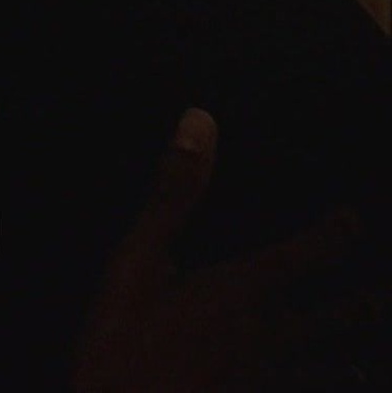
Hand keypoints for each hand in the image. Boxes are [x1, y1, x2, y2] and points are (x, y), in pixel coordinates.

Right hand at [71, 108, 377, 391]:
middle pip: (324, 321)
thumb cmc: (124, 334)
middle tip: (375, 299)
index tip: (352, 221)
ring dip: (339, 361)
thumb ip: (174, 194)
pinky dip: (306, 391)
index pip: (301, 257)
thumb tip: (200, 123)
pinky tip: (307, 391)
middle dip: (353, 308)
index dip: (332, 236)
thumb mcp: (138, 257)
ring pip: (316, 368)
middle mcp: (263, 336)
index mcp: (239, 291)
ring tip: (359, 366)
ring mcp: (256, 377)